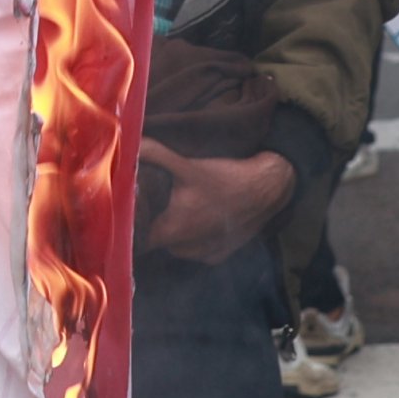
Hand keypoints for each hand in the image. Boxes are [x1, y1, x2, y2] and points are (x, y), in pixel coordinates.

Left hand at [140, 141, 294, 261]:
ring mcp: (204, 255)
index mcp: (172, 231)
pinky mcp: (218, 255)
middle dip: (152, 222)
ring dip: (173, 231)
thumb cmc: (226, 179)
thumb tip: (130, 142)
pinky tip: (199, 218)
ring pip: (175, 245)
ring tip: (179, 207)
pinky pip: (196, 249)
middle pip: (155, 239)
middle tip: (156, 201)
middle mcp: (186, 249)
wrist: (268, 188)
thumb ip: (155, 154)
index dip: (132, 220)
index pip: (137, 235)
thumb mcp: (188, 165)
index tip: (135, 204)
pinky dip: (193, 238)